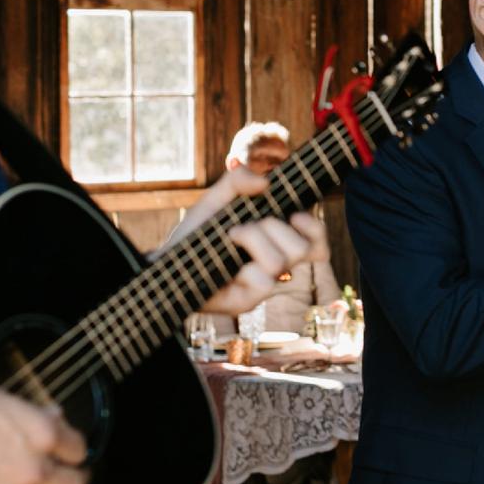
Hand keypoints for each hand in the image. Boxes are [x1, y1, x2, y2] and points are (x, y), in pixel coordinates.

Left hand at [169, 168, 329, 314]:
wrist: (166, 261)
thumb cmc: (197, 233)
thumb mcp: (215, 199)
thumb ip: (237, 181)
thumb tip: (265, 181)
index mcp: (277, 242)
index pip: (317, 241)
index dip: (315, 228)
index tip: (293, 215)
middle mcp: (276, 265)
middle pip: (305, 248)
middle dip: (275, 227)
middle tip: (247, 224)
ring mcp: (263, 285)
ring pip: (280, 261)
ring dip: (254, 240)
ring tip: (231, 236)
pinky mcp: (248, 302)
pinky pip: (263, 282)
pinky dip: (245, 267)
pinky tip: (227, 264)